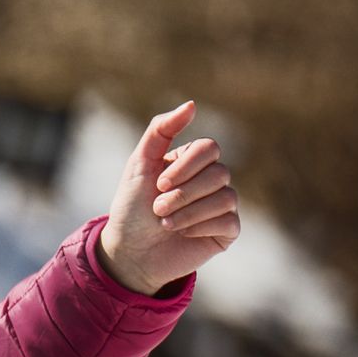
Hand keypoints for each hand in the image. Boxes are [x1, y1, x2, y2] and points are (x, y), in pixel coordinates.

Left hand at [97, 100, 241, 295]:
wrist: (128, 252)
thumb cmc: (131, 208)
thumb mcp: (139, 164)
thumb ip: (161, 131)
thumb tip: (192, 105)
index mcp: (193, 162)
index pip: (210, 148)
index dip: (185, 166)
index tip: (158, 184)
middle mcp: (212, 180)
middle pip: (219, 173)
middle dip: (183, 193)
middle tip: (157, 208)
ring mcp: (222, 205)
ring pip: (226, 197)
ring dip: (188, 211)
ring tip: (165, 223)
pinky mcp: (227, 231)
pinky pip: (229, 221)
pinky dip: (199, 227)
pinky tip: (182, 234)